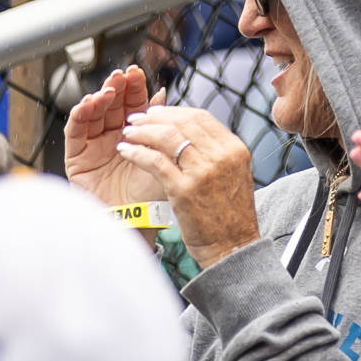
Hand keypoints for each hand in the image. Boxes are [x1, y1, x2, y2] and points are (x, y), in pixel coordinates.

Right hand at [62, 66, 153, 206]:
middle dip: (115, 88)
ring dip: (97, 99)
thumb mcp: (161, 153)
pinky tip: (87, 104)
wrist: (138, 221)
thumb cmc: (152, 192)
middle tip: (120, 76)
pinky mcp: (77, 159)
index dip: (133, 87)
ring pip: (92, 115)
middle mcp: (113, 137)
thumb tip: (163, 92)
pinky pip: (75, 133)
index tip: (136, 71)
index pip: (133, 104)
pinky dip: (79, 116)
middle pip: (111, 105)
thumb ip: (159, 124)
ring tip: (106, 91)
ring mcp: (94, 147)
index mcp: (135, 133)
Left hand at [111, 102, 263, 269]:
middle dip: (154, 117)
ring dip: (143, 131)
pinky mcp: (184, 191)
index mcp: (234, 149)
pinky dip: (137, 153)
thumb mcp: (232, 175)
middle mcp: (221, 156)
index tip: (156, 112)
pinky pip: (155, 162)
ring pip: (167, 138)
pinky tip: (126, 151)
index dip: (174, 111)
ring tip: (128, 132)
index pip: (200, 116)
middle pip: (182, 122)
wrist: (233, 248)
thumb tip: (186, 133)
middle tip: (136, 118)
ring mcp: (203, 172)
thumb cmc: (229, 216)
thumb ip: (215, 153)